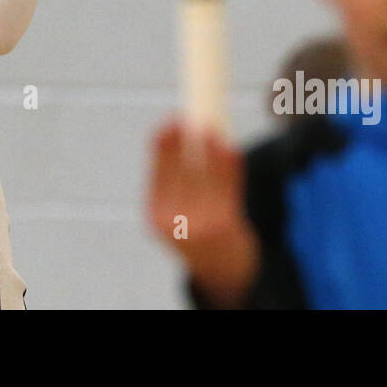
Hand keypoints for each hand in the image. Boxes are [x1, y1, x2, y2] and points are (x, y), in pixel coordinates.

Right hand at [147, 120, 258, 306]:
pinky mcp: (225, 224)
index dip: (164, 143)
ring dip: (209, 149)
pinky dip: (228, 165)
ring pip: (205, 176)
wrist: (223, 270)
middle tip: (193, 116)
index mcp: (157, 214)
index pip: (158, 170)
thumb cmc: (197, 229)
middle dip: (187, 140)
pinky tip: (230, 148)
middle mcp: (175, 221)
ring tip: (211, 128)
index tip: (172, 120)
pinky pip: (227, 187)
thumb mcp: (175, 210)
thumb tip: (183, 130)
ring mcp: (201, 224)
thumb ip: (175, 179)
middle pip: (181, 170)